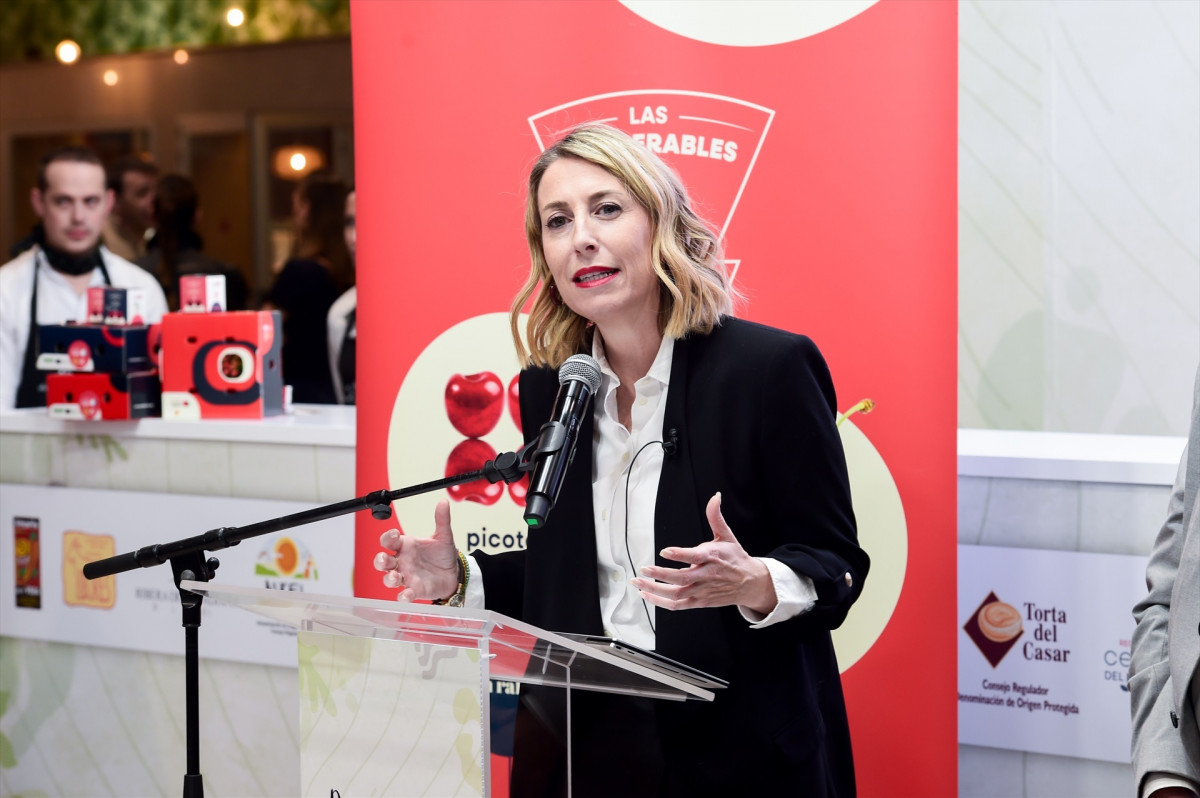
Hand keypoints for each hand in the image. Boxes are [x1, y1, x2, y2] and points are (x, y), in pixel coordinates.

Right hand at [373, 500, 460, 601]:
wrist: (454, 573)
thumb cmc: (443, 555)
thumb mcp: (444, 536)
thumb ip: (442, 520)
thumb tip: (444, 502)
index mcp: (406, 546)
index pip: (389, 541)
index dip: (388, 538)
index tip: (395, 535)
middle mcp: (402, 562)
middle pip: (382, 561)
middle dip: (380, 560)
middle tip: (385, 559)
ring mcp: (406, 577)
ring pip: (388, 579)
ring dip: (389, 578)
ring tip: (395, 577)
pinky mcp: (414, 590)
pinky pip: (404, 594)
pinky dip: (403, 596)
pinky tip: (405, 595)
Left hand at [632, 492, 776, 614]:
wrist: (750, 584)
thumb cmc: (735, 558)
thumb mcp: (727, 535)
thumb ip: (715, 516)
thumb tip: (715, 497)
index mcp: (712, 557)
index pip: (695, 556)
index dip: (680, 554)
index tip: (664, 551)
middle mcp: (706, 576)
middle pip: (681, 578)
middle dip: (660, 574)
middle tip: (643, 569)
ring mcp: (702, 591)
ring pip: (676, 593)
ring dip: (654, 590)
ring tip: (638, 583)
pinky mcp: (699, 601)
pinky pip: (677, 605)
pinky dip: (661, 602)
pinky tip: (646, 595)